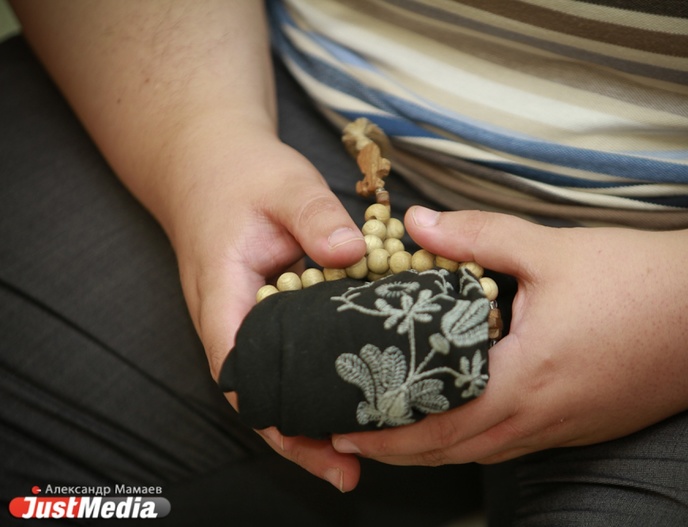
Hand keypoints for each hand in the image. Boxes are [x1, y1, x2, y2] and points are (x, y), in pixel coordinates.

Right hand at [166, 126, 366, 491]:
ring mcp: (248, 317)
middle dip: (299, 434)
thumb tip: (351, 254)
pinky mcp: (268, 310)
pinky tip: (358, 390)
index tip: (316, 448)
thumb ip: (314, 216)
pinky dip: (318, 376)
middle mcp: (231, 318)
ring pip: (276, 378)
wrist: (210, 161)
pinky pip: (290, 353)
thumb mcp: (283, 185)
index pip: (240, 372)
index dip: (274, 417)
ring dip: (311, 412)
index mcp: (224, 295)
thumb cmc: (241, 173)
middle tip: (352, 467)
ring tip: (364, 446)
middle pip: (259, 391)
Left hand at [330, 202, 687, 466]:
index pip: (435, 423)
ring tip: (396, 430)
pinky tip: (463, 417)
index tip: (343, 427)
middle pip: (451, 450)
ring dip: (434, 446)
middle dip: (397, 450)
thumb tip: (416, 223)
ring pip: (483, 452)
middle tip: (352, 436)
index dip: (383, 430)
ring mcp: (565, 428)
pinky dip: (475, 439)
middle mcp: (540, 418)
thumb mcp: (551, 250)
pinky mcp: (585, 423)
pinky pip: (515, 444)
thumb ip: (476, 237)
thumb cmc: (641, 281)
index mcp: (523, 380)